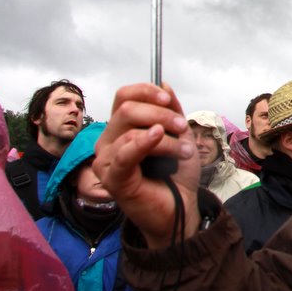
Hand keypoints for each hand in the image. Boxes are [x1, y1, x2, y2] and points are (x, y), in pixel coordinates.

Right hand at [93, 83, 201, 247]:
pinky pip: (125, 154)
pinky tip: (157, 136)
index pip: (124, 96)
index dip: (146, 92)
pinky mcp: (112, 179)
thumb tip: (163, 84)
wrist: (182, 207)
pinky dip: (144, 142)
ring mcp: (106, 161)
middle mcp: (108, 141)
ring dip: (166, 138)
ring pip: (131, 130)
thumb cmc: (175, 172)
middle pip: (127, 109)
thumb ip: (170, 110)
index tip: (167, 100)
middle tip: (183, 129)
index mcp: (121, 127)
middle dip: (162, 115)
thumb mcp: (179, 134)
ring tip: (185, 151)